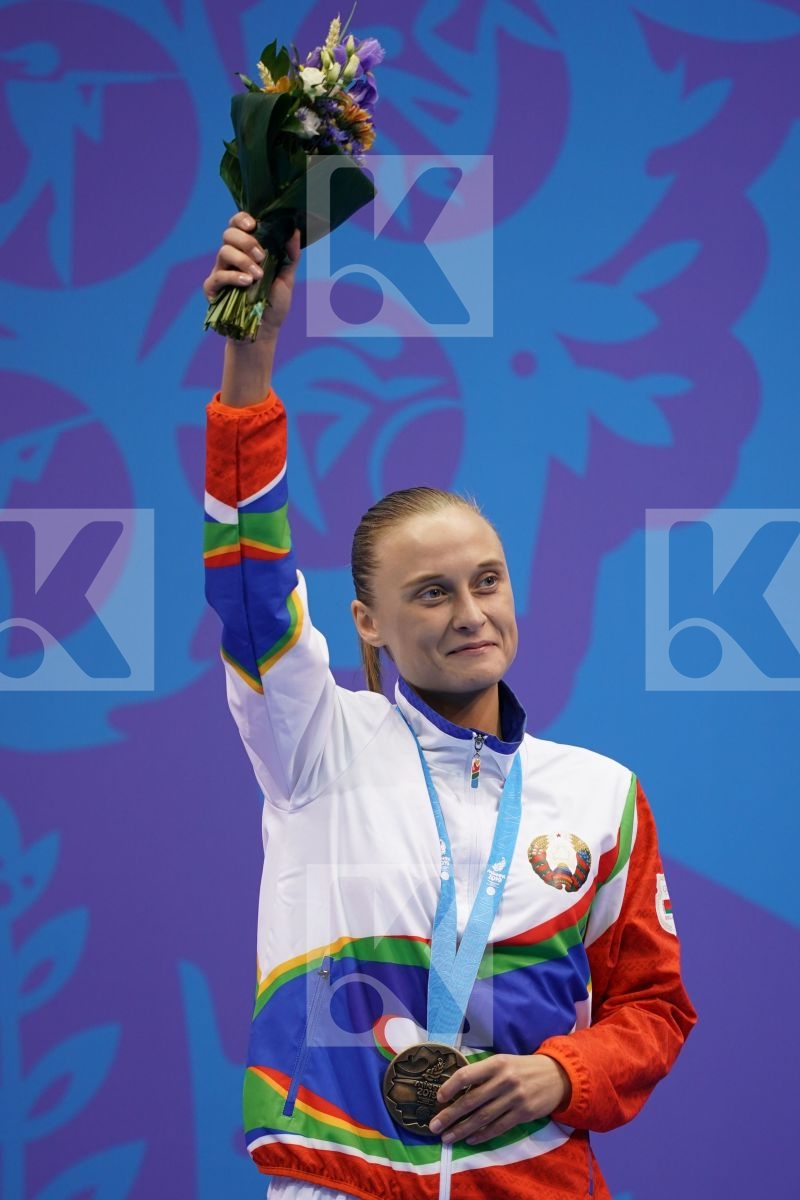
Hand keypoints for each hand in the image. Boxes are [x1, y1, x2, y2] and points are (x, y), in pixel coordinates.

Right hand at [203, 212, 300, 341]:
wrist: (264, 332)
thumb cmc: (273, 304)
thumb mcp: (286, 279)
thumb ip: (290, 256)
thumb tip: (296, 231)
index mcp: (246, 250)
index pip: (238, 225)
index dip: (242, 219)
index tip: (254, 225)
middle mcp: (231, 258)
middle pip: (228, 234)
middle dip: (246, 241)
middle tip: (261, 256)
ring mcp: (220, 272)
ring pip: (223, 252)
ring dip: (243, 260)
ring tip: (258, 275)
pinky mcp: (212, 289)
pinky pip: (218, 276)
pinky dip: (233, 277)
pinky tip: (246, 282)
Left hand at [429, 1053, 570, 1144]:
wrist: (556, 1076)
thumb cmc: (523, 1068)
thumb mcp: (503, 1062)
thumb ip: (483, 1073)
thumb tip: (456, 1087)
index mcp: (496, 1063)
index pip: (467, 1075)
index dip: (450, 1087)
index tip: (438, 1098)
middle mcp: (504, 1080)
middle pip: (471, 1101)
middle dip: (450, 1115)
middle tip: (434, 1126)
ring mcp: (514, 1098)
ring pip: (482, 1118)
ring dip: (462, 1129)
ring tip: (447, 1137)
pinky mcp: (523, 1114)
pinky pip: (498, 1127)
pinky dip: (482, 1135)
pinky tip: (470, 1140)